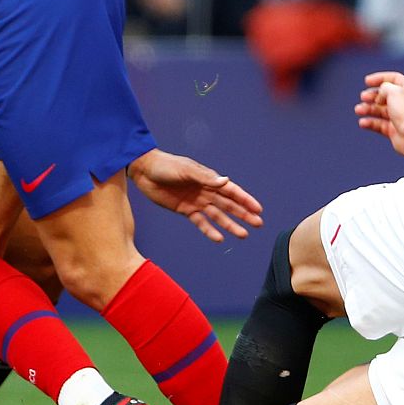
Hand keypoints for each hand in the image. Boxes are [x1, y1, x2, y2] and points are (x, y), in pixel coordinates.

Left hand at [128, 149, 263, 241]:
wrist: (145, 171)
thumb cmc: (167, 166)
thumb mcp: (186, 170)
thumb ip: (205, 177)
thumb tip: (226, 182)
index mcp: (208, 179)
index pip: (231, 191)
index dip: (245, 200)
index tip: (258, 209)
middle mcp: (205, 191)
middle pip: (228, 205)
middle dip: (243, 214)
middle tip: (258, 224)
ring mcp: (196, 202)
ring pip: (218, 216)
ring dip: (230, 225)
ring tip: (243, 235)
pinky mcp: (185, 210)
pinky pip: (200, 222)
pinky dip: (209, 230)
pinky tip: (219, 238)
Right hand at [355, 71, 403, 158]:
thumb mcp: (394, 91)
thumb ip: (384, 87)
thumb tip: (379, 95)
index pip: (395, 79)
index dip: (380, 78)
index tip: (367, 81)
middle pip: (385, 95)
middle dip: (372, 95)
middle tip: (364, 97)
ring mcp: (399, 117)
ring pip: (380, 110)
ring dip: (368, 109)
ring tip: (358, 110)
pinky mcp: (394, 130)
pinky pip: (379, 125)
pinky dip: (370, 123)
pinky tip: (363, 122)